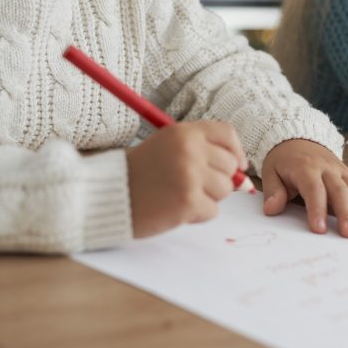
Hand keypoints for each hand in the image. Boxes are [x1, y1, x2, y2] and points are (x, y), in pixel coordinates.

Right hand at [127, 121, 245, 237]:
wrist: (105, 196)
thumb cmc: (138, 173)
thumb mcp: (168, 148)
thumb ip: (203, 152)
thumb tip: (243, 175)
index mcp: (184, 132)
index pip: (228, 135)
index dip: (236, 151)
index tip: (236, 165)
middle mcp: (190, 150)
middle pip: (230, 165)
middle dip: (217, 179)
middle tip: (190, 185)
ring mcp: (190, 176)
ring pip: (225, 190)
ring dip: (207, 198)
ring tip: (178, 195)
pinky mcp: (187, 202)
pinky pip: (212, 211)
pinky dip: (197, 215)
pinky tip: (174, 209)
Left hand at [261, 139, 347, 237]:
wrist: (297, 138)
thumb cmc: (284, 160)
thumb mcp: (271, 171)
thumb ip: (273, 191)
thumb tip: (272, 209)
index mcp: (306, 168)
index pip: (314, 189)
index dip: (317, 209)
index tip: (319, 229)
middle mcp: (327, 169)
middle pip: (341, 190)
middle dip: (347, 213)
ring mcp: (342, 171)